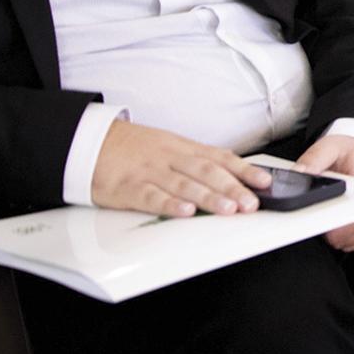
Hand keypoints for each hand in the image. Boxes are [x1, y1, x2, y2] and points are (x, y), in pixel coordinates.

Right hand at [90, 119, 270, 215]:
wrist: (89, 141)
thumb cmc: (132, 147)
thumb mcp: (168, 146)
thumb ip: (196, 161)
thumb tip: (230, 175)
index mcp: (182, 147)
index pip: (219, 157)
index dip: (244, 170)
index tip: (265, 181)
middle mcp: (169, 158)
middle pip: (206, 172)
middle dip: (232, 188)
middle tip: (251, 202)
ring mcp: (149, 172)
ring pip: (184, 184)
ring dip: (209, 198)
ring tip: (229, 209)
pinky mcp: (128, 187)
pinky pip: (151, 197)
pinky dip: (170, 204)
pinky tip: (185, 212)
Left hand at [296, 135, 353, 251]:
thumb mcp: (332, 146)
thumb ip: (314, 159)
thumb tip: (298, 174)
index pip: (344, 219)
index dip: (323, 222)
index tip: (313, 216)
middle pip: (342, 236)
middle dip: (324, 227)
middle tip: (319, 208)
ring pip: (346, 242)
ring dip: (333, 232)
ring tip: (330, 210)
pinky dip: (343, 235)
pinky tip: (339, 219)